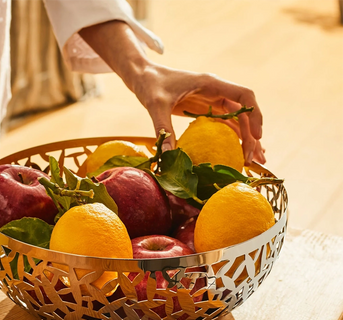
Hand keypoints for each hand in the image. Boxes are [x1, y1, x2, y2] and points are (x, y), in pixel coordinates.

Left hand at [131, 64, 264, 164]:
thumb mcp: (156, 105)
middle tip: (252, 160)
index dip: (255, 115)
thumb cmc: (150, 84)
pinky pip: (224, 125)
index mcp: (210, 84)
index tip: (258, 136)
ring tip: (253, 161)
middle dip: (251, 136)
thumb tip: (167, 156)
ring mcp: (211, 101)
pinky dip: (232, 138)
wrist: (143, 76)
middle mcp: (216, 92)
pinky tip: (237, 152)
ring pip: (236, 121)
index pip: (244, 95)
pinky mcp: (204, 111)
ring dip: (245, 140)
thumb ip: (163, 128)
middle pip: (243, 113)